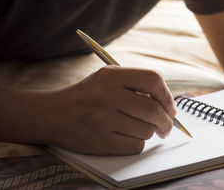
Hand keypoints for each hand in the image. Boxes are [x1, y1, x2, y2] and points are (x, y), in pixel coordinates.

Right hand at [44, 65, 175, 154]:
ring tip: (136, 127)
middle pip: (154, 110)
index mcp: (111, 76)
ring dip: (148, 132)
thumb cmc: (88, 96)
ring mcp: (103, 120)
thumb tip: (168, 105)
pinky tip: (126, 137)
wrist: (53, 115)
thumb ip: (136, 86)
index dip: (167, 95)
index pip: (153, 79)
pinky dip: (136, 143)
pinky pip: (135, 146)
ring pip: (146, 130)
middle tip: (166, 126)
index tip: (170, 108)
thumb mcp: (107, 79)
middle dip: (166, 121)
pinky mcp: (101, 141)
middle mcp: (108, 96)